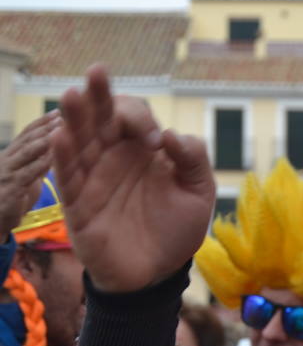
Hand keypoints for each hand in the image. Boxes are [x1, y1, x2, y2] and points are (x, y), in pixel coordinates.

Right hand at [0, 111, 60, 236]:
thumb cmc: (11, 200)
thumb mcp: (26, 177)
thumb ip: (37, 163)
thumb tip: (53, 149)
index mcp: (11, 156)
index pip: (27, 133)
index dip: (42, 121)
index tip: (59, 111)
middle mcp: (7, 160)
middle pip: (28, 138)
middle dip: (47, 124)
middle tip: (66, 113)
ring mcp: (7, 174)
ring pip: (27, 151)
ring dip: (45, 138)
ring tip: (62, 127)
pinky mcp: (11, 190)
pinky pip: (28, 174)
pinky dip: (42, 163)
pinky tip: (56, 156)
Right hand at [52, 65, 215, 291]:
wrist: (159, 273)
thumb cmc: (177, 228)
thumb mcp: (199, 191)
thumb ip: (195, 159)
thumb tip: (173, 135)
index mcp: (143, 149)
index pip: (132, 115)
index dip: (140, 117)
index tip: (155, 140)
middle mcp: (114, 157)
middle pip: (100, 118)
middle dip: (99, 95)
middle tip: (97, 73)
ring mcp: (94, 178)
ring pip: (79, 141)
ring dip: (75, 118)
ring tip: (73, 95)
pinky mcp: (79, 204)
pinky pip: (67, 177)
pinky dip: (63, 157)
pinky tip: (61, 136)